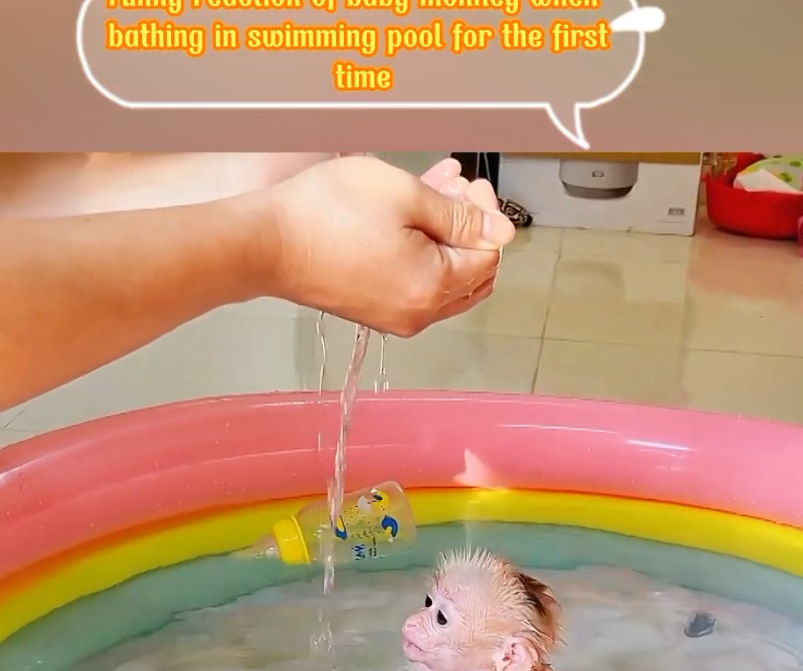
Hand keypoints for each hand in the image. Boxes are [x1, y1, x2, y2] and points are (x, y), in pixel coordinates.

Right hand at [254, 155, 514, 336]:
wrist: (267, 244)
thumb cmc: (326, 214)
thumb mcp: (405, 195)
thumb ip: (460, 216)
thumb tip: (502, 232)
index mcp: (433, 288)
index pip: (489, 257)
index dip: (488, 217)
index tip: (471, 186)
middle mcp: (419, 313)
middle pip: (474, 276)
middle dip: (475, 232)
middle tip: (460, 192)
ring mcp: (397, 317)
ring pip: (446, 280)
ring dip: (449, 239)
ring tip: (434, 196)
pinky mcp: (376, 311)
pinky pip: (417, 284)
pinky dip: (425, 253)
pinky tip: (412, 219)